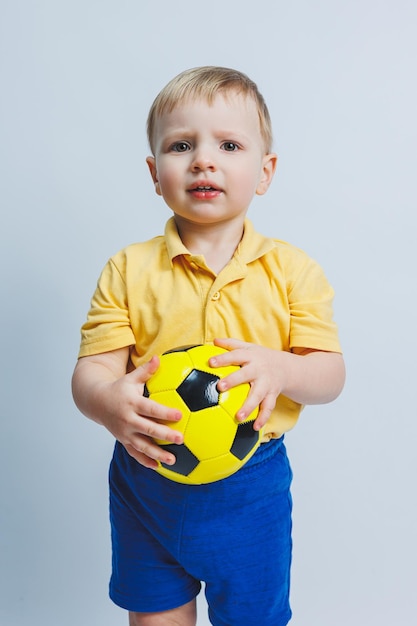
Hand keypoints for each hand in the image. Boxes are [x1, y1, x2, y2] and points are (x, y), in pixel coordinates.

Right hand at [73, 353, 183, 468]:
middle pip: (149, 429)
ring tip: (172, 460)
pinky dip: (145, 461)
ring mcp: (125, 433)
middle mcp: (128, 419)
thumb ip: (146, 370)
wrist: (97, 402)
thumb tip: (158, 357)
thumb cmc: (120, 388)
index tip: (179, 415)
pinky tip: (158, 467)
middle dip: (165, 434)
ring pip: (142, 446)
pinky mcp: (123, 441)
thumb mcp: (131, 377)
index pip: (151, 408)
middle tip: (181, 439)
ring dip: (157, 454)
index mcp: (132, 403)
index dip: (165, 412)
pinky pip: (135, 453)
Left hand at [209, 338, 289, 430]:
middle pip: (246, 374)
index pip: (235, 355)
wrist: (287, 368)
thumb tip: (212, 341)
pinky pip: (268, 408)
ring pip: (258, 396)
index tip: (210, 362)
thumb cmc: (260, 357)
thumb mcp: (248, 347)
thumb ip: (230, 344)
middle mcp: (259, 370)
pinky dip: (263, 418)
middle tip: (220, 387)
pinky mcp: (272, 395)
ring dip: (249, 406)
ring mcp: (267, 384)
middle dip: (234, 380)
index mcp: (251, 356)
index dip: (223, 358)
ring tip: (238, 417)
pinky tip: (255, 428)